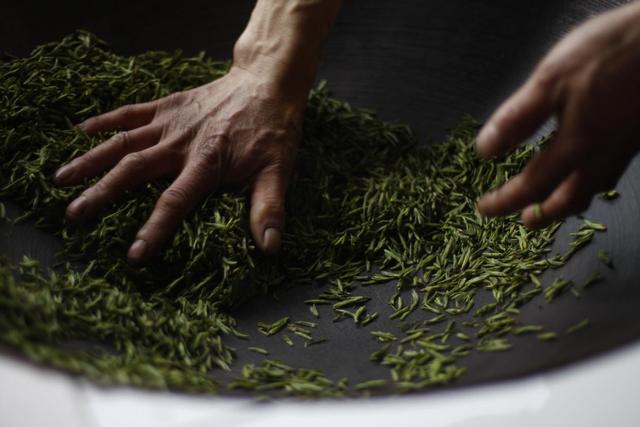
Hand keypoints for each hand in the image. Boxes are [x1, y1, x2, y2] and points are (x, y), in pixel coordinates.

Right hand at [54, 67, 303, 260]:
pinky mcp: (167, 106)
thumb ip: (269, 208)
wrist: (267, 84)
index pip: (174, 202)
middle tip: (73, 215)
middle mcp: (181, 143)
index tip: (134, 255)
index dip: (154, 229)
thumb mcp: (278, 171)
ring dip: (91, 160)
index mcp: (206, 163)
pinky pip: (130, 113)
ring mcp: (171, 122)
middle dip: (102, 194)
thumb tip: (270, 248)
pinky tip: (81, 132)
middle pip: (134, 171)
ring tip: (61, 179)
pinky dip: (106, 121)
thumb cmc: (273, 131)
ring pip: (123, 142)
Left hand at [475, 1, 639, 227]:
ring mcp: (625, 146)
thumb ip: (518, 118)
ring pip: (595, 188)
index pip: (532, 186)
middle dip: (545, 214)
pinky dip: (593, 182)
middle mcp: (603, 155)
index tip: (485, 209)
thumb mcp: (550, 80)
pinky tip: (591, 170)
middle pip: (570, 198)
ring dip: (571, 202)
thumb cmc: (610, 52)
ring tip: (555, 205)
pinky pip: (612, 171)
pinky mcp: (637, 134)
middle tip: (525, 223)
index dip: (506, 202)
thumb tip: (486, 151)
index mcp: (575, 145)